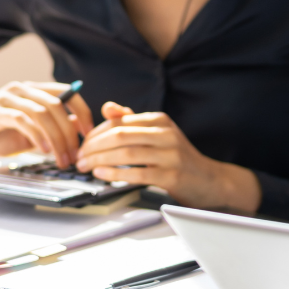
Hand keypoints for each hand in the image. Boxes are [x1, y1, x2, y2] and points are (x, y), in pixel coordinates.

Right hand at [0, 81, 91, 167]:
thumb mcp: (28, 134)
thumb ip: (50, 129)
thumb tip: (78, 130)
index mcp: (32, 91)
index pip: (67, 93)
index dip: (83, 112)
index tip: (90, 135)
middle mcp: (21, 89)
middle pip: (57, 105)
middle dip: (70, 133)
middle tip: (75, 156)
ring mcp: (6, 98)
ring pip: (43, 112)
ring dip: (57, 138)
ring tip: (61, 158)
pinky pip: (22, 119)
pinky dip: (37, 135)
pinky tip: (44, 151)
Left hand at [76, 102, 260, 213]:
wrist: (209, 180)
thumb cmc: (177, 158)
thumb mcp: (157, 134)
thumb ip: (131, 122)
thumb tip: (107, 107)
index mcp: (159, 120)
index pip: (119, 122)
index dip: (95, 133)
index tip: (82, 143)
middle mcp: (166, 133)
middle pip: (120, 135)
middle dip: (93, 146)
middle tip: (79, 156)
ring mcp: (170, 154)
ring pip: (126, 153)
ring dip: (99, 160)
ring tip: (85, 166)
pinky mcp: (172, 176)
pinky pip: (137, 173)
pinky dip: (115, 173)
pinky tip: (102, 175)